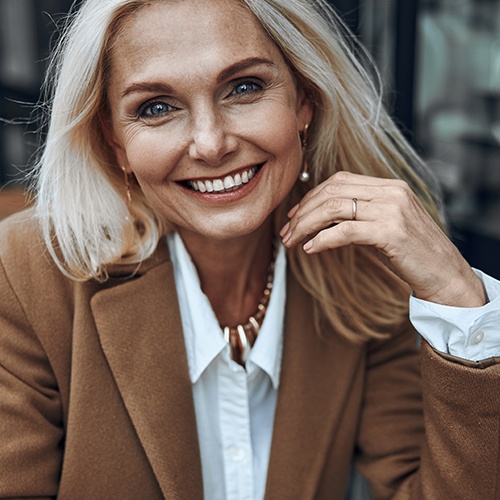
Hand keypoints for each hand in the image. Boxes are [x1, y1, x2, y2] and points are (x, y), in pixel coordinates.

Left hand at [280, 171, 485, 307]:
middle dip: (303, 212)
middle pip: (332, 192)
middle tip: (286, 232)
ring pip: (334, 208)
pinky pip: (345, 230)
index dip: (311, 196)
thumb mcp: (386, 225)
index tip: (294, 215)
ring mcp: (392, 210)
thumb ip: (361, 213)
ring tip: (292, 241)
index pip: (339, 180)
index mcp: (390, 186)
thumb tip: (323, 217)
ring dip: (306, 225)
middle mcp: (391, 192)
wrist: (445, 275)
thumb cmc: (413, 253)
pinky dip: (322, 239)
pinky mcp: (391, 232)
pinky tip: (310, 249)